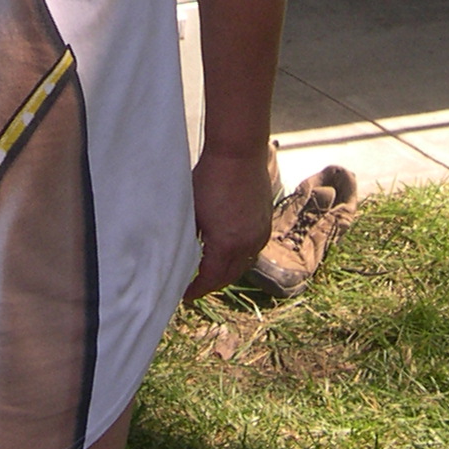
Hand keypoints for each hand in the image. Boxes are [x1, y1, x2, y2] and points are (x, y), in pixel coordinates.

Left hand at [183, 144, 273, 300]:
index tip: (186, 295)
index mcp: (226, 244)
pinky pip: (253, 250)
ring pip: (243, 265)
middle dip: (212, 284)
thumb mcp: (192, 211)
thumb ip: (190, 238)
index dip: (197, 289)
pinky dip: (240, 257)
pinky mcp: (266, 223)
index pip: (210, 279)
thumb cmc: (209, 178)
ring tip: (211, 271)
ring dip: (227, 271)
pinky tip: (229, 253)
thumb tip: (182, 254)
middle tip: (196, 287)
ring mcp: (259, 234)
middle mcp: (247, 244)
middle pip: (229, 276)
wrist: (238, 153)